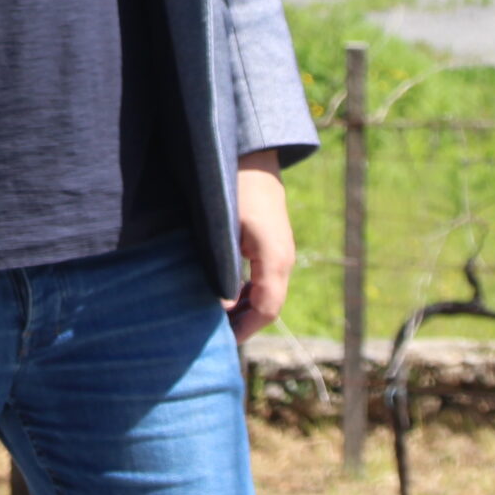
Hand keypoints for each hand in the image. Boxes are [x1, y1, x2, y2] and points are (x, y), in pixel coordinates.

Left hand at [224, 150, 292, 343]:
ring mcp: (280, 251)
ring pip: (267, 293)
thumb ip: (223, 268)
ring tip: (214, 320)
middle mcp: (283, 258)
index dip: (243, 330)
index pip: (266, 310)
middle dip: (242, 324)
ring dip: (243, 309)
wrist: (250, 153)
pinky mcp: (273, 243)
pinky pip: (264, 278)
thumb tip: (221, 306)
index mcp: (275, 259)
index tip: (220, 341)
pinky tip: (223, 295)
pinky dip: (245, 292)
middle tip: (211, 336)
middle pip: (268, 306)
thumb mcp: (223, 230)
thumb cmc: (232, 187)